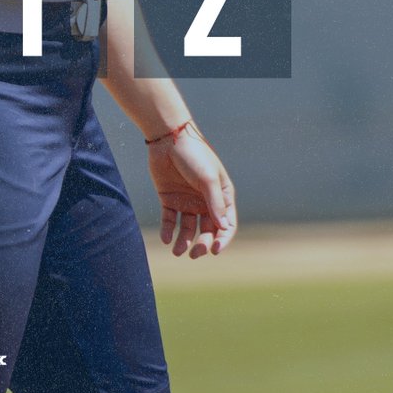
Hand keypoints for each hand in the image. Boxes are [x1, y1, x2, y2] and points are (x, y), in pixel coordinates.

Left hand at [147, 125, 236, 257]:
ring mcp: (187, 201)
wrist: (167, 138)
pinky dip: (168, 231)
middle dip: (202, 244)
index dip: (222, 239)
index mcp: (221, 195)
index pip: (226, 224)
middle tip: (194, 254)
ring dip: (184, 242)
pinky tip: (166, 239)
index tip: (214, 250)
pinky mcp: (169, 199)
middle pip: (206, 230)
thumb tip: (223, 228)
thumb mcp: (208, 178)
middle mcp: (205, 201)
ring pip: (188, 229)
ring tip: (177, 251)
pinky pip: (170, 220)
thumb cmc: (193, 155)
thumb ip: (215, 203)